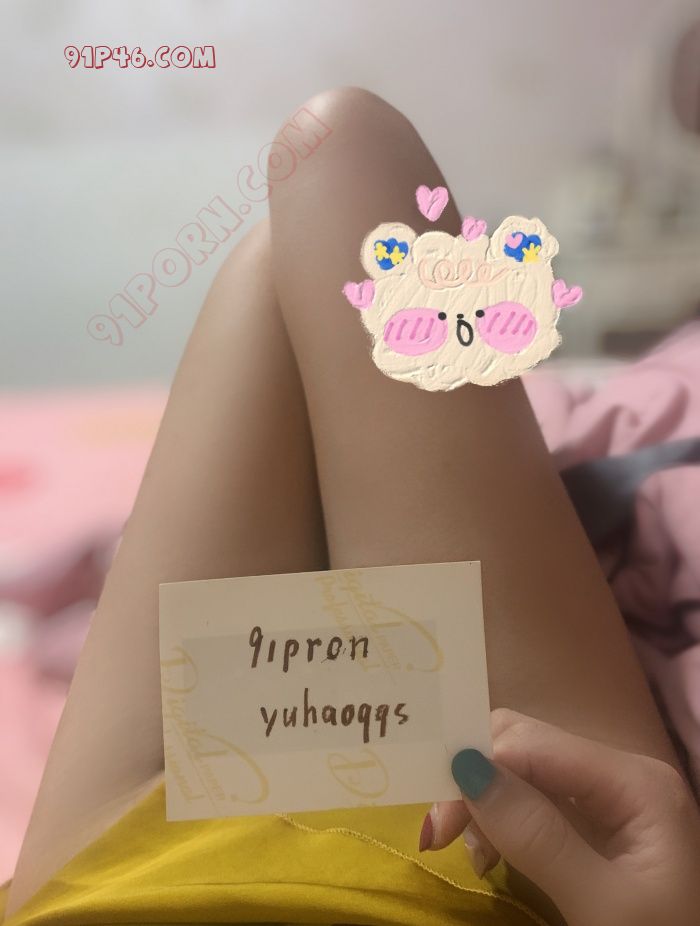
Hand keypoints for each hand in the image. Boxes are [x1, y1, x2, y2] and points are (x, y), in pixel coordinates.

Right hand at [419, 709, 699, 925]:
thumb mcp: (600, 905)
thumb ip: (537, 835)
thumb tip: (465, 769)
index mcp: (635, 780)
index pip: (532, 742)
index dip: (475, 766)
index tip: (437, 822)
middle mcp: (622, 773)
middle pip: (525, 746)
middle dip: (475, 781)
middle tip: (442, 835)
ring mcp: (611, 798)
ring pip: (523, 771)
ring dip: (484, 803)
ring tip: (473, 855)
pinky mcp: (599, 825)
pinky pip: (536, 800)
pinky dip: (503, 821)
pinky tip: (492, 854)